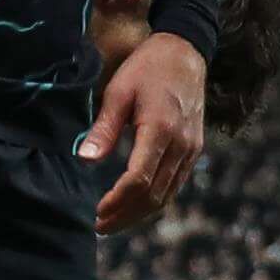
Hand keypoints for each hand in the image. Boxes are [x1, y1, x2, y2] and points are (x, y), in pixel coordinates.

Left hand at [81, 28, 208, 231]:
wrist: (185, 52)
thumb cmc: (147, 68)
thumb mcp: (118, 92)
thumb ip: (103, 129)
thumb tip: (85, 160)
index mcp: (161, 129)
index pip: (139, 180)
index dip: (117, 202)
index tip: (96, 212)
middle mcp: (181, 145)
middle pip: (154, 196)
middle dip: (125, 216)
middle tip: (99, 226)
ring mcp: (191, 149)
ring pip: (167, 196)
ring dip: (139, 214)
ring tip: (113, 221)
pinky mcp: (194, 150)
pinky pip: (175, 185)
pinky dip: (155, 201)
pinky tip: (135, 205)